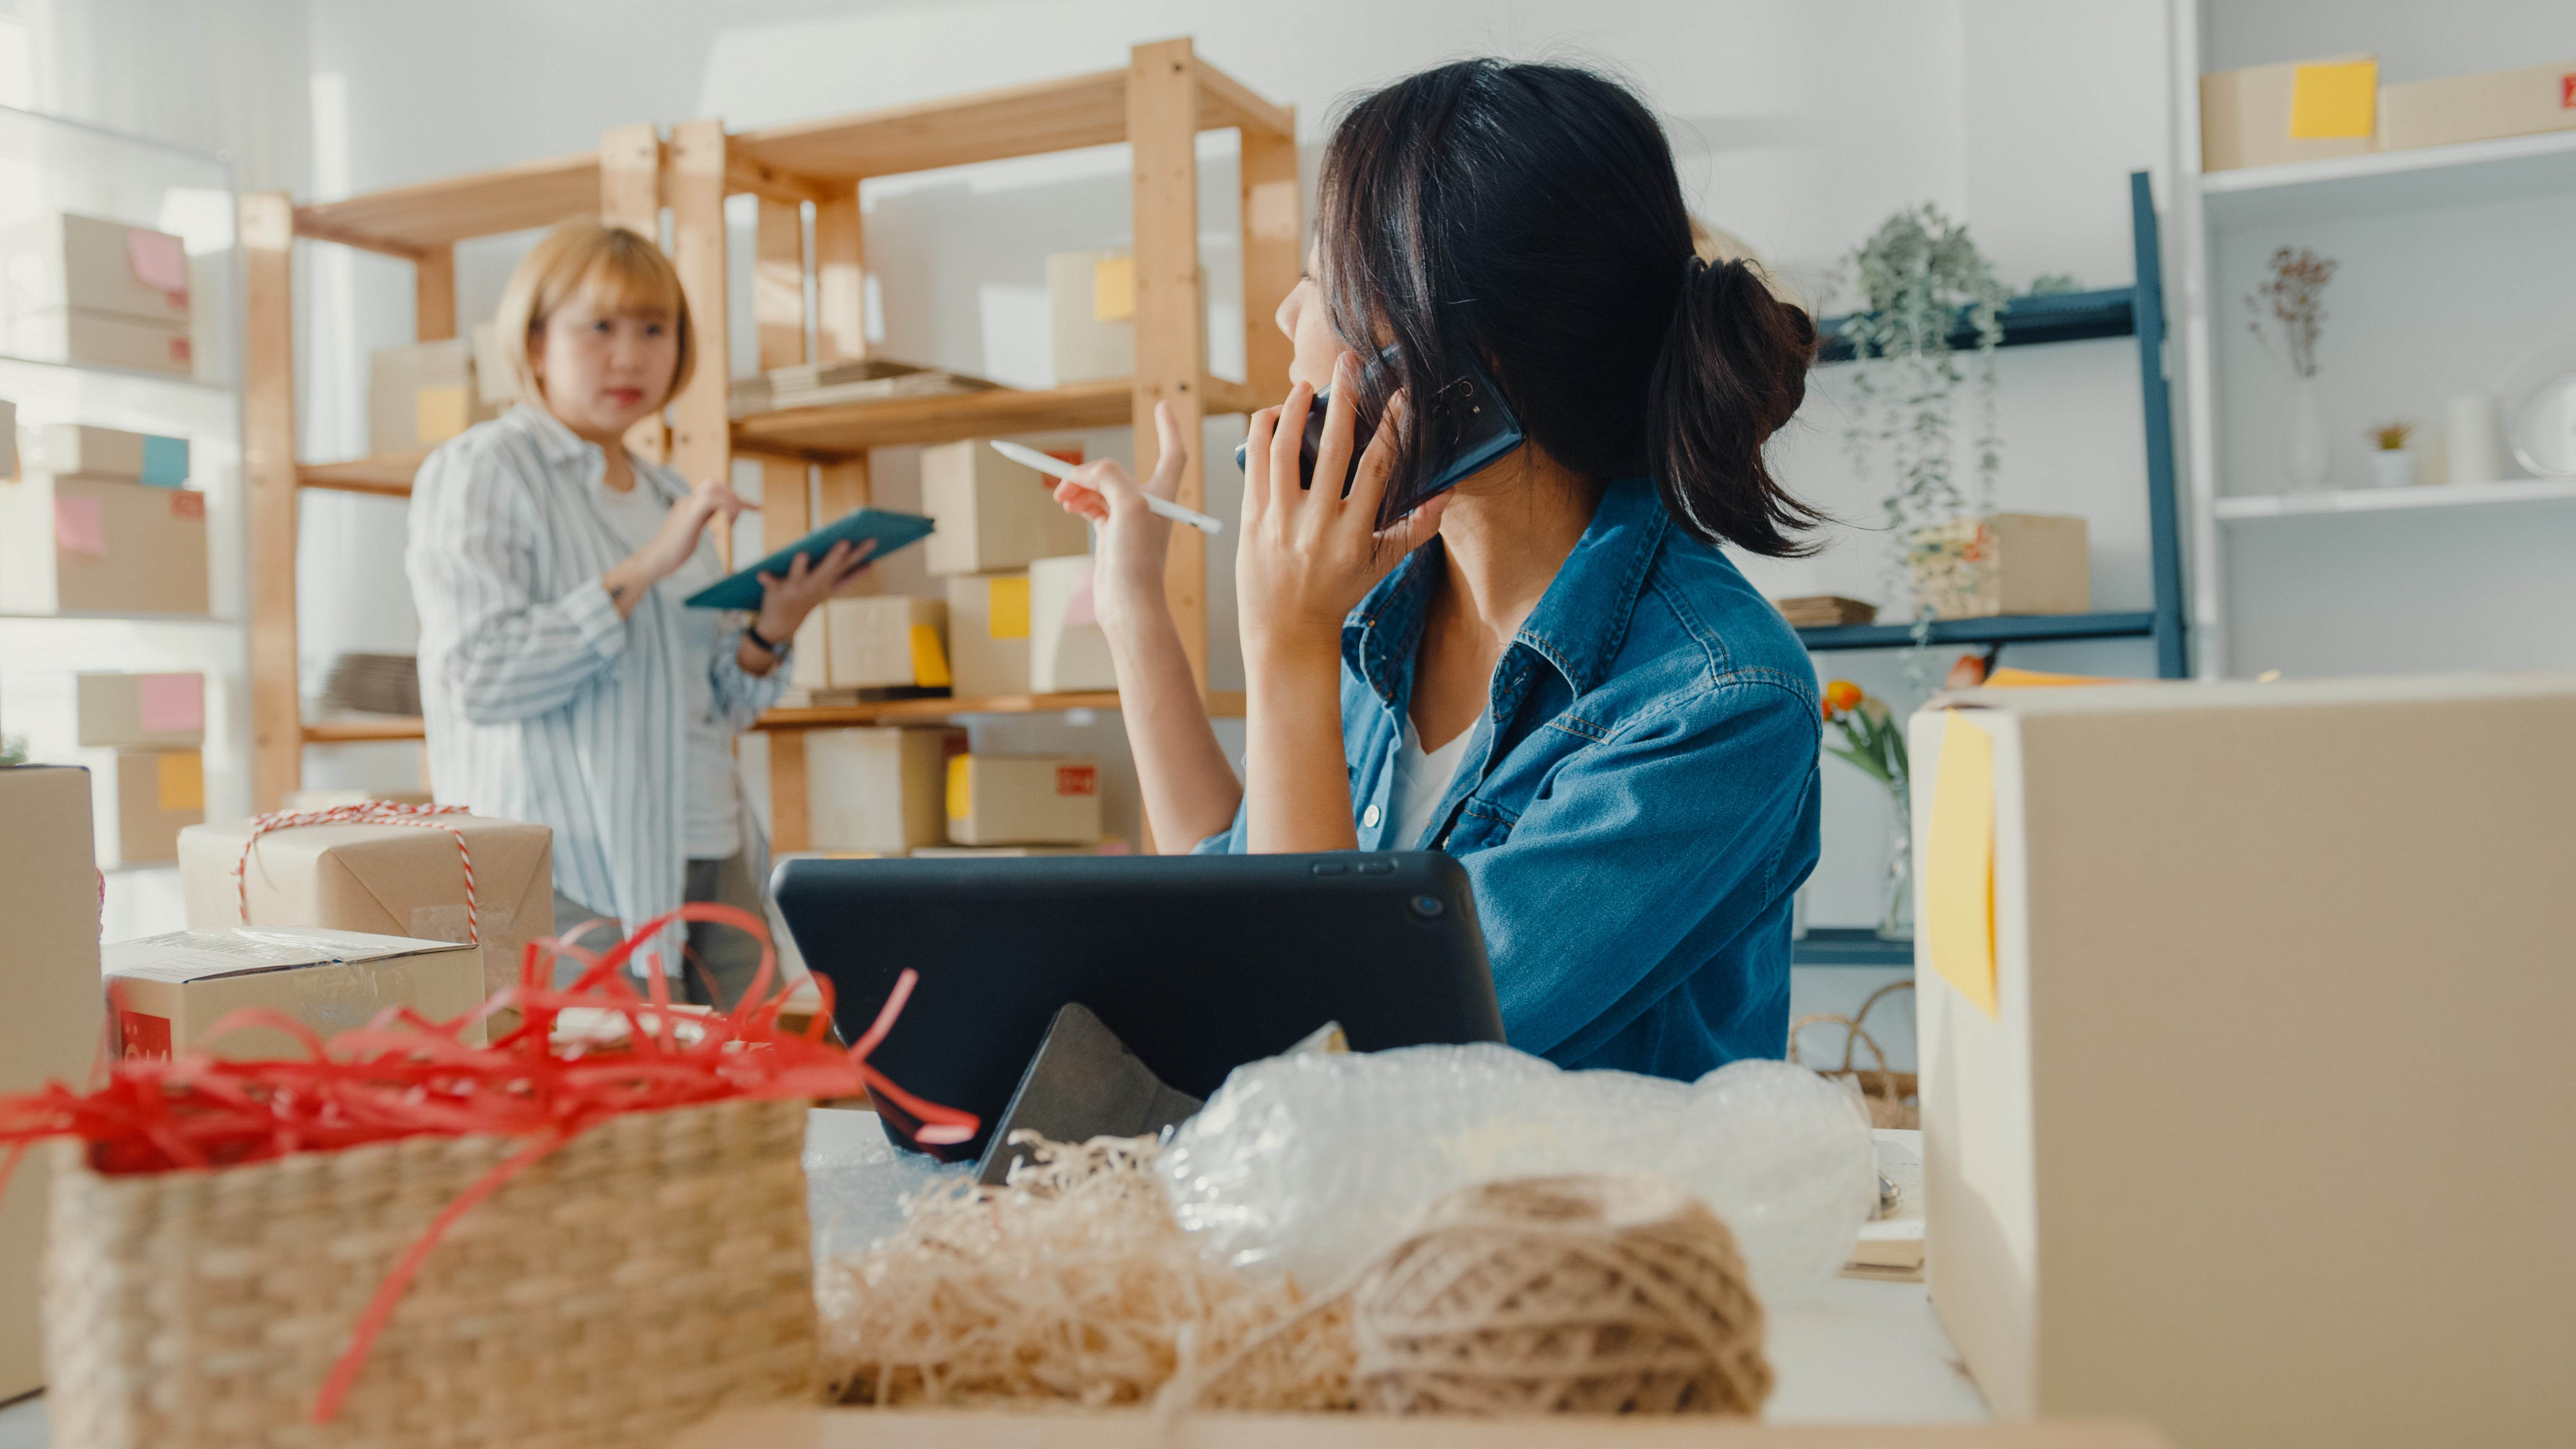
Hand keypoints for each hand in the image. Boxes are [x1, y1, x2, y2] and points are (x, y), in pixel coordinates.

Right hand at [603, 478, 756, 616]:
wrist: (655, 561)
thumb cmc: (672, 552)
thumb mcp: (691, 532)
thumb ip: (700, 521)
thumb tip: (710, 518)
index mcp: (690, 505)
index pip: (714, 490)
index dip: (736, 497)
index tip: (756, 507)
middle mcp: (688, 501)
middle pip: (715, 484)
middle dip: (735, 497)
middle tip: (745, 514)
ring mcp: (687, 507)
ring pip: (714, 488)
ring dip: (731, 502)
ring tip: (733, 522)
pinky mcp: (689, 516)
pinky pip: (711, 500)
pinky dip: (726, 507)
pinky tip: (729, 523)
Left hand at [752, 538, 875, 641]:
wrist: (783, 625)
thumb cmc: (807, 599)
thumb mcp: (830, 589)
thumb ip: (849, 577)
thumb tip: (870, 565)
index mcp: (827, 583)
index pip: (847, 566)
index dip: (860, 554)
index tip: (873, 540)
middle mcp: (813, 585)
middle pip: (827, 570)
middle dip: (835, 557)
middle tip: (844, 542)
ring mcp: (795, 588)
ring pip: (799, 575)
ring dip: (800, 566)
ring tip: (802, 554)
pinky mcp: (776, 591)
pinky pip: (770, 583)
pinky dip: (766, 579)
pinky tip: (761, 574)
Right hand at [1050, 400, 1186, 627]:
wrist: (1128, 604)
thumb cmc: (1138, 560)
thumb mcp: (1128, 504)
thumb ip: (1109, 475)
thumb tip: (1084, 474)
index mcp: (1164, 493)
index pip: (1173, 451)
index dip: (1169, 427)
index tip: (1162, 404)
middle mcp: (1150, 504)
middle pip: (1119, 471)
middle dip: (1092, 470)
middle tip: (1065, 478)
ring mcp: (1129, 520)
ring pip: (1101, 489)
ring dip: (1080, 488)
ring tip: (1062, 498)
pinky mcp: (1113, 536)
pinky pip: (1093, 507)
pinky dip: (1079, 502)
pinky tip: (1069, 506)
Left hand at [1239, 350, 1447, 668]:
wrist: (1285, 628)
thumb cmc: (1337, 593)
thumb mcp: (1380, 566)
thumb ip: (1415, 531)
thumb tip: (1445, 494)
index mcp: (1353, 535)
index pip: (1378, 468)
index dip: (1390, 427)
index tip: (1399, 395)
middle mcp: (1316, 525)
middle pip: (1332, 447)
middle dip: (1344, 398)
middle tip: (1349, 362)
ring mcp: (1279, 520)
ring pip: (1285, 448)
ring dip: (1293, 408)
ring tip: (1304, 386)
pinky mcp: (1250, 518)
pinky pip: (1255, 463)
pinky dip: (1262, 432)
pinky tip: (1272, 413)